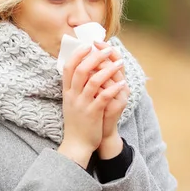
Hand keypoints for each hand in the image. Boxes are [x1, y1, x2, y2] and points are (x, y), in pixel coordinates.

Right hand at [58, 44, 127, 167]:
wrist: (76, 145)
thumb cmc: (77, 123)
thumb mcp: (71, 103)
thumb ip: (74, 87)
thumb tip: (81, 70)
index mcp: (67, 92)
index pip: (68, 67)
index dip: (78, 54)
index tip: (88, 45)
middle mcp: (73, 96)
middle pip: (81, 70)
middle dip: (95, 57)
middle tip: (107, 50)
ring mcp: (82, 105)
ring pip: (93, 81)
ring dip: (108, 69)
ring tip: (119, 63)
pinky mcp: (93, 114)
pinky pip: (104, 97)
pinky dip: (113, 88)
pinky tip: (122, 83)